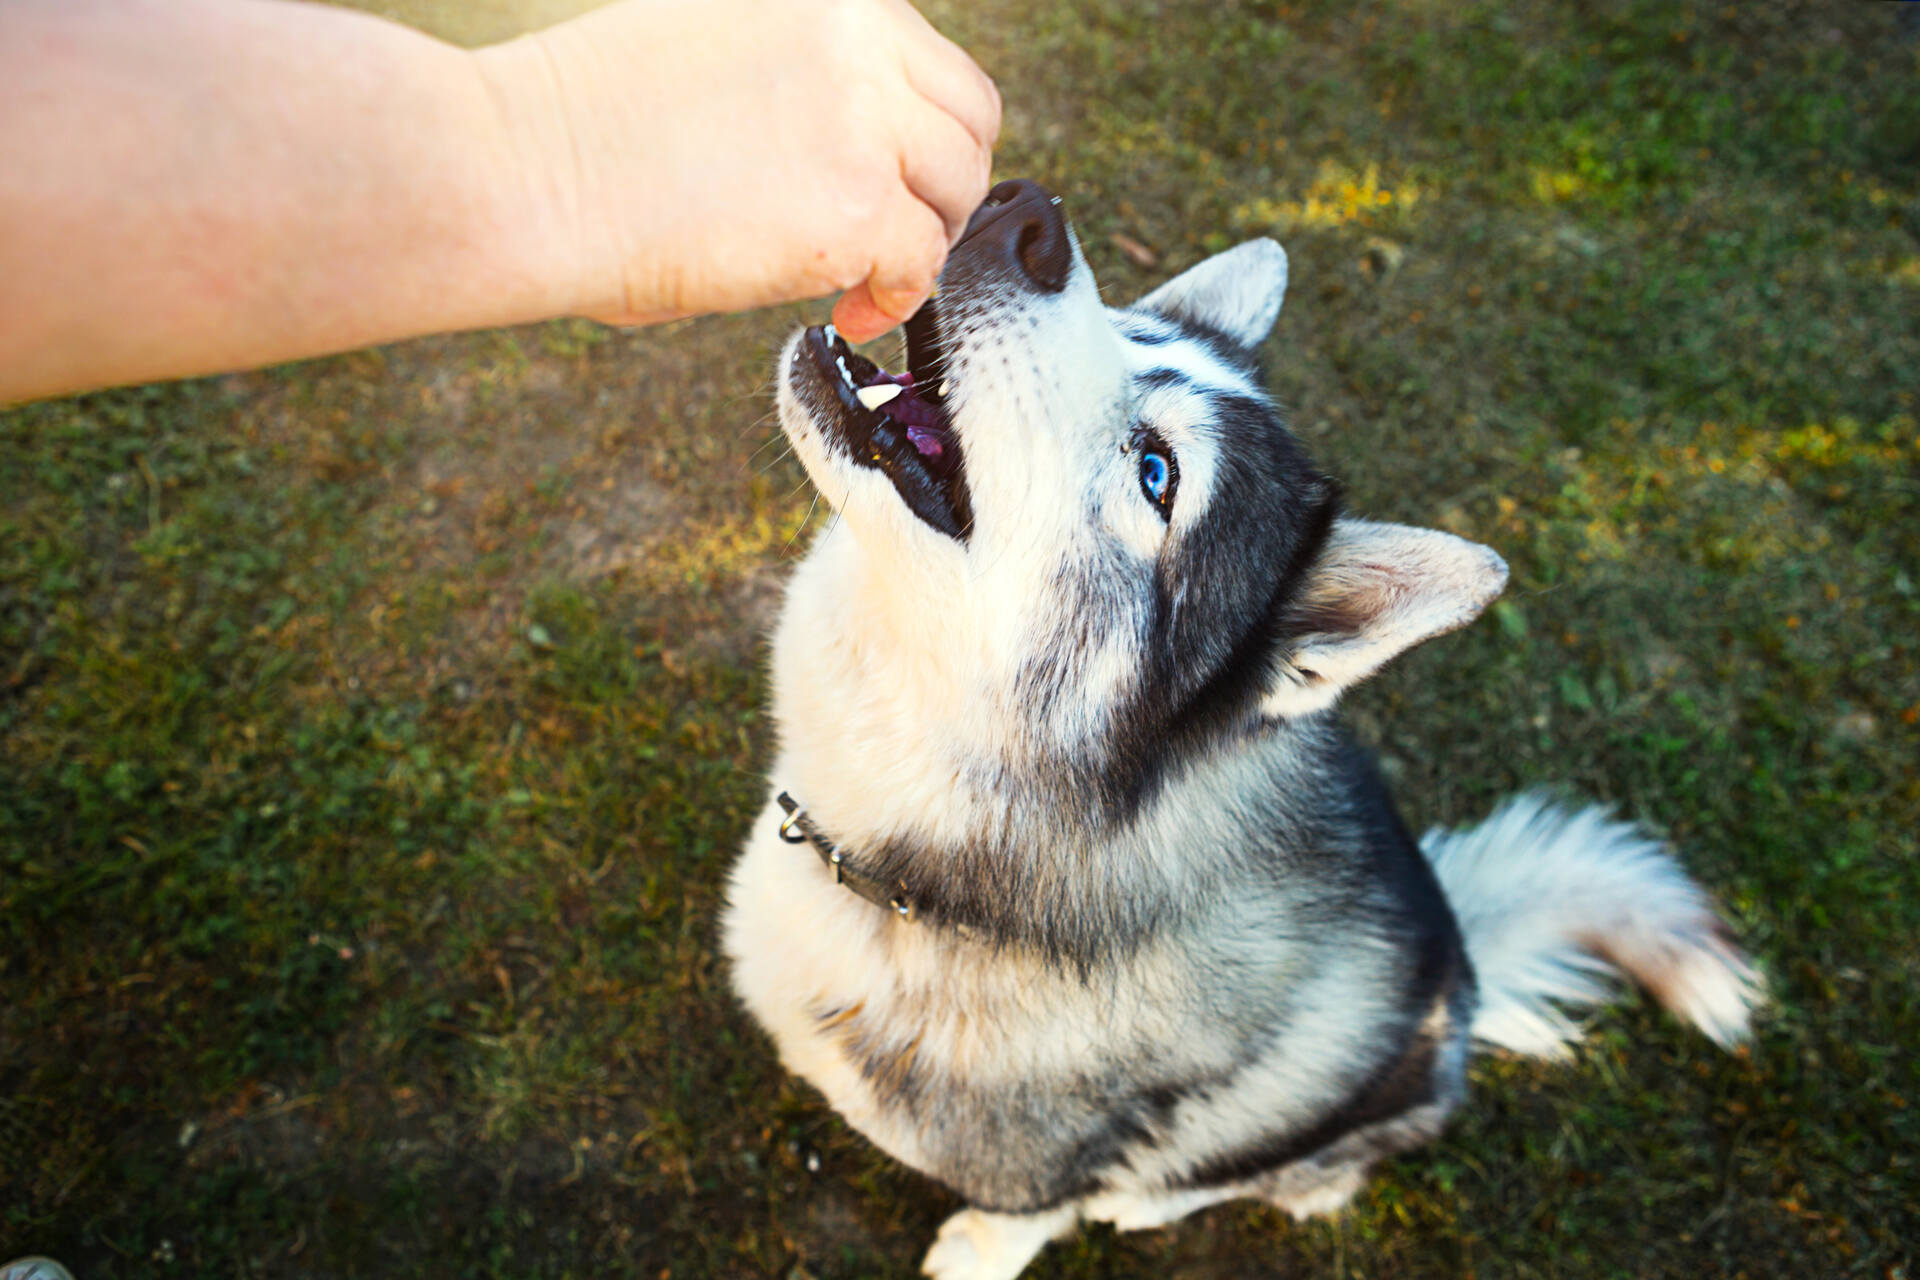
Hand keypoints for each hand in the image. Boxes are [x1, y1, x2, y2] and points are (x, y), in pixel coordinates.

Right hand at [477, 0, 998, 342]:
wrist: (523, 170)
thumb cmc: (584, 125)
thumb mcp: (709, 46)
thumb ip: (795, 76)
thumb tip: (840, 149)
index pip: (927, 60)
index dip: (916, 132)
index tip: (884, 177)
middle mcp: (857, 38)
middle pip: (968, 119)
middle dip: (939, 186)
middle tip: (895, 235)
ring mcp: (862, 119)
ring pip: (956, 190)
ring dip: (922, 241)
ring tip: (865, 277)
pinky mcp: (854, 205)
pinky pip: (922, 261)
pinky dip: (898, 296)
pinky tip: (850, 309)